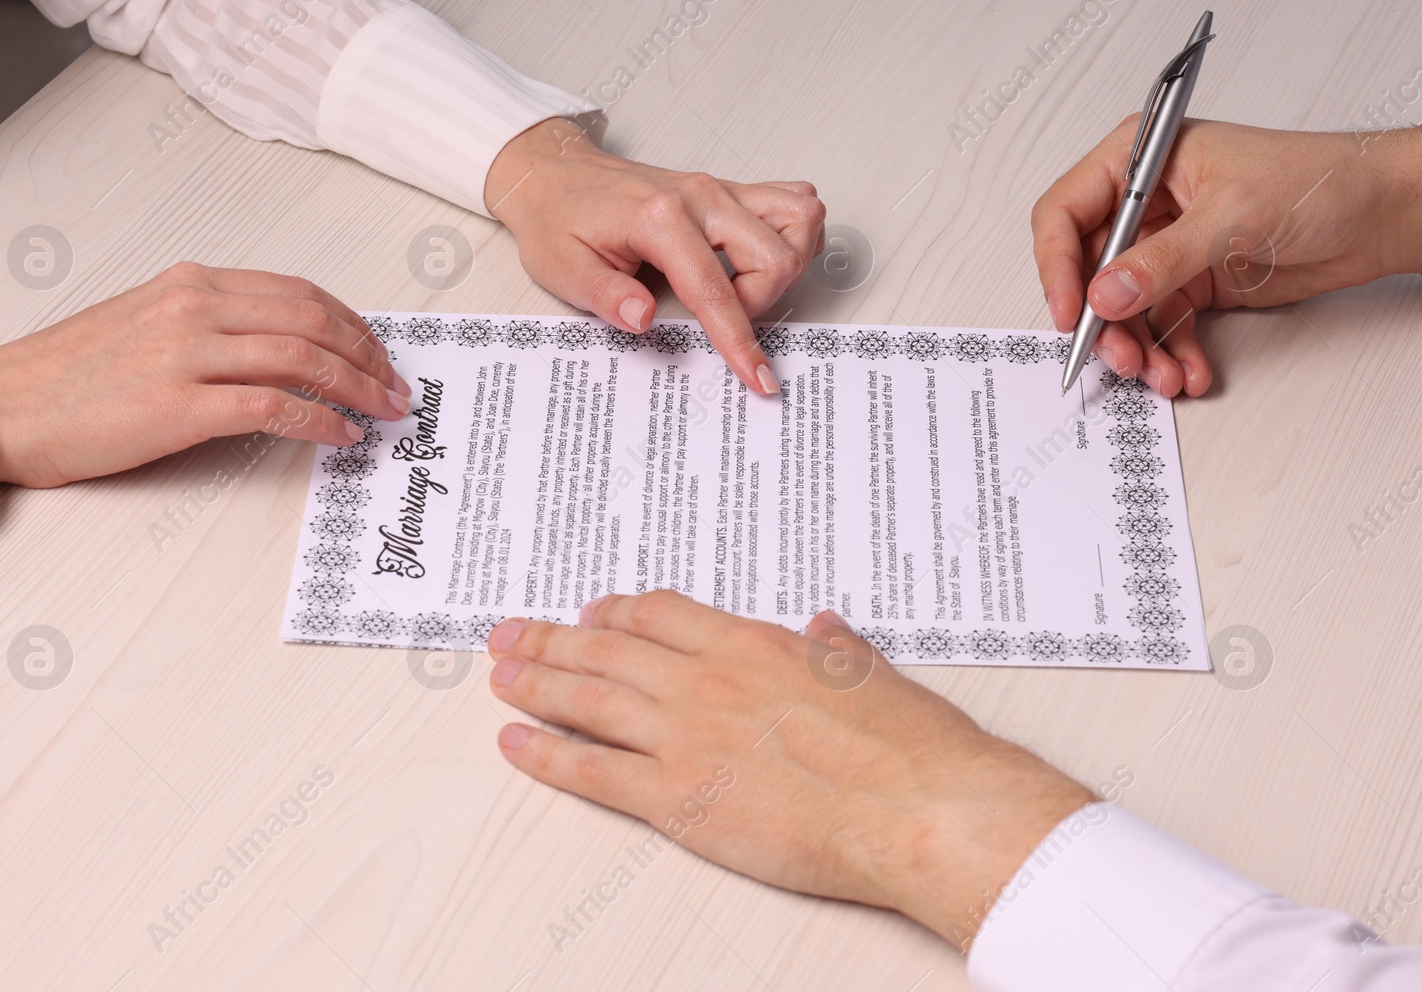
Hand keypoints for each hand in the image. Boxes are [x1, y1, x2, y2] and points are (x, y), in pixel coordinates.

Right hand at [0, 262, 410, 486]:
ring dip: (358, 387)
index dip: (351, 322)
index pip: (296, 292)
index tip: (379, 350)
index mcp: (190, 284)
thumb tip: (278, 349)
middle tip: (397, 385)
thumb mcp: (145, 323)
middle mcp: (194, 308)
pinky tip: (341, 435)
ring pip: (302, 357)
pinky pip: (272, 407)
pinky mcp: (178, 406)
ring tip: (384, 411)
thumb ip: (209, 325)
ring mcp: (186, 354)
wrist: (1, 407)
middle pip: (312, 319)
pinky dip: (319, 421)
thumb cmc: (67, 376)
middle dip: (368, 354)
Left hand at [484, 117, 826, 395]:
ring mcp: (719, 189)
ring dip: (789, 263)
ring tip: (750, 289)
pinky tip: (767, 258)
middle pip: (777, 255)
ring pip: (801, 217)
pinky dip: (796, 231)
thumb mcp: (563, 269)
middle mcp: (701, 197)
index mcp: (660, 219)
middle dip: (762, 302)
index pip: (716, 290)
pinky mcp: (727, 189)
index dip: (740, 342)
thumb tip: (643, 319)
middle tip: (723, 319)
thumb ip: (606, 296)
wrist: (552, 174)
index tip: (758, 377)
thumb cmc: (558, 219)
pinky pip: (792, 200)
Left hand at [486, 591, 1091, 945]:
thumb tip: (827, 629)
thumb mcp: (874, 675)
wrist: (920, 809)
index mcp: (752, 645)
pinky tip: (515, 743)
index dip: (616, 612)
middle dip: (551, 638)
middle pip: (606, 647)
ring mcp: (685, 737)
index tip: (592, 613)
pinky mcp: (677, 799)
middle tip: (511, 632)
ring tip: (501, 674)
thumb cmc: (910, 748)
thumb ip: (838, 650)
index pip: (660, 615)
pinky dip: (545, 754)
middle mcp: (706, 681)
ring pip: (587, 698)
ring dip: (535, 682)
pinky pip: (591, 770)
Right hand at [1033, 119, 1421, 396]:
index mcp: (1139, 160)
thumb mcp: (1231, 215)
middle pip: (1089, 271)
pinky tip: (1187, 369)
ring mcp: (1166, 245)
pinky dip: (1172, 352)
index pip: (1066, 212)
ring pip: (1123, 308)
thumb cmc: (1318, 181)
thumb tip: (1105, 293)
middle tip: (1120, 356)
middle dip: (1104, 321)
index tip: (1071, 311)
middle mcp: (1145, 203)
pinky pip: (1161, 325)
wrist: (1380, 213)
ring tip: (1161, 373)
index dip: (1056, 265)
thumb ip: (1162, 259)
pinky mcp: (1191, 281)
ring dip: (1139, 347)